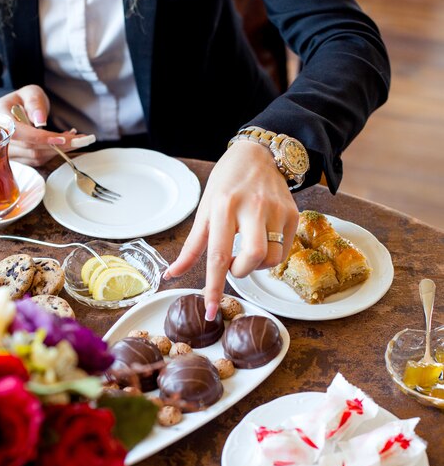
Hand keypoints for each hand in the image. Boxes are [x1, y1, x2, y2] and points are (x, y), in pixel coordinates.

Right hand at [0, 85, 94, 165]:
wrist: (11, 112)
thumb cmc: (20, 100)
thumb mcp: (29, 92)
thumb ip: (34, 102)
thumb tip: (40, 120)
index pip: (19, 132)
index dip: (41, 138)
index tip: (62, 139)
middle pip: (31, 147)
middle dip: (60, 145)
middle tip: (83, 139)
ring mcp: (8, 151)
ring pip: (36, 157)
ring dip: (61, 150)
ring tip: (77, 139)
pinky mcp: (19, 160)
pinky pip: (38, 160)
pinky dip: (55, 153)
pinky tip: (66, 144)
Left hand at [164, 141, 298, 318]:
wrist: (258, 154)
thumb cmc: (226, 183)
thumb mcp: (205, 210)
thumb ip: (191, 246)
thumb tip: (171, 274)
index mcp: (224, 206)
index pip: (218, 255)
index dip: (214, 286)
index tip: (211, 310)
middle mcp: (252, 207)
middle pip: (253, 258)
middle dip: (241, 272)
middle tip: (234, 265)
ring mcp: (276, 210)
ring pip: (273, 258)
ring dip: (257, 266)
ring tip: (248, 252)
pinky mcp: (293, 213)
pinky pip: (286, 249)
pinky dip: (272, 255)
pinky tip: (263, 241)